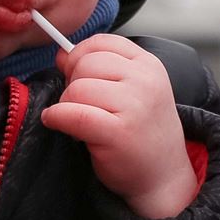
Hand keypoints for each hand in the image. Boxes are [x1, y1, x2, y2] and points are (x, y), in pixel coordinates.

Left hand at [38, 34, 198, 219]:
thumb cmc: (142, 134)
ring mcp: (134, 106)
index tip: (76, 74)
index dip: (80, 55)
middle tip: (81, 105)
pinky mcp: (118, 132)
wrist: (163, 178)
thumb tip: (61, 54)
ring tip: (80, 120)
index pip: (101, 42)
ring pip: (76, 89)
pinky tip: (57, 123)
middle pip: (85, 64)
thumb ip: (101, 69)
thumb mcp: (133, 92)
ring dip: (66, 105)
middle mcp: (145, 81)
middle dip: (73, 83)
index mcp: (149, 65)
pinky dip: (56, 118)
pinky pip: (71, 114)